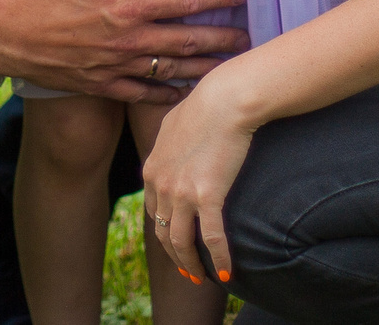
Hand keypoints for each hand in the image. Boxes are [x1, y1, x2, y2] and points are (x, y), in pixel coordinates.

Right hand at [0, 0, 248, 100]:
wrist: (2, 34)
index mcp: (126, 4)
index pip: (184, 0)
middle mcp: (128, 40)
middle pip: (188, 41)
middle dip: (222, 38)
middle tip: (250, 38)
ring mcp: (116, 66)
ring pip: (172, 71)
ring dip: (203, 69)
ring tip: (229, 69)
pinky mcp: (101, 85)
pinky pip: (142, 93)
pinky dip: (166, 94)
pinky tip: (183, 93)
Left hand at [142, 72, 259, 285]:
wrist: (224, 100)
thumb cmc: (205, 104)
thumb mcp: (173, 123)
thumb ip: (167, 143)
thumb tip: (171, 146)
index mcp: (151, 170)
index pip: (153, 211)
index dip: (164, 230)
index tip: (176, 241)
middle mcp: (161, 185)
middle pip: (164, 232)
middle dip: (175, 255)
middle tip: (187, 270)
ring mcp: (182, 193)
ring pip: (182, 242)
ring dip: (191, 265)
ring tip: (202, 278)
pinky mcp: (207, 196)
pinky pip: (212, 238)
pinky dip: (219, 259)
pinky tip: (227, 273)